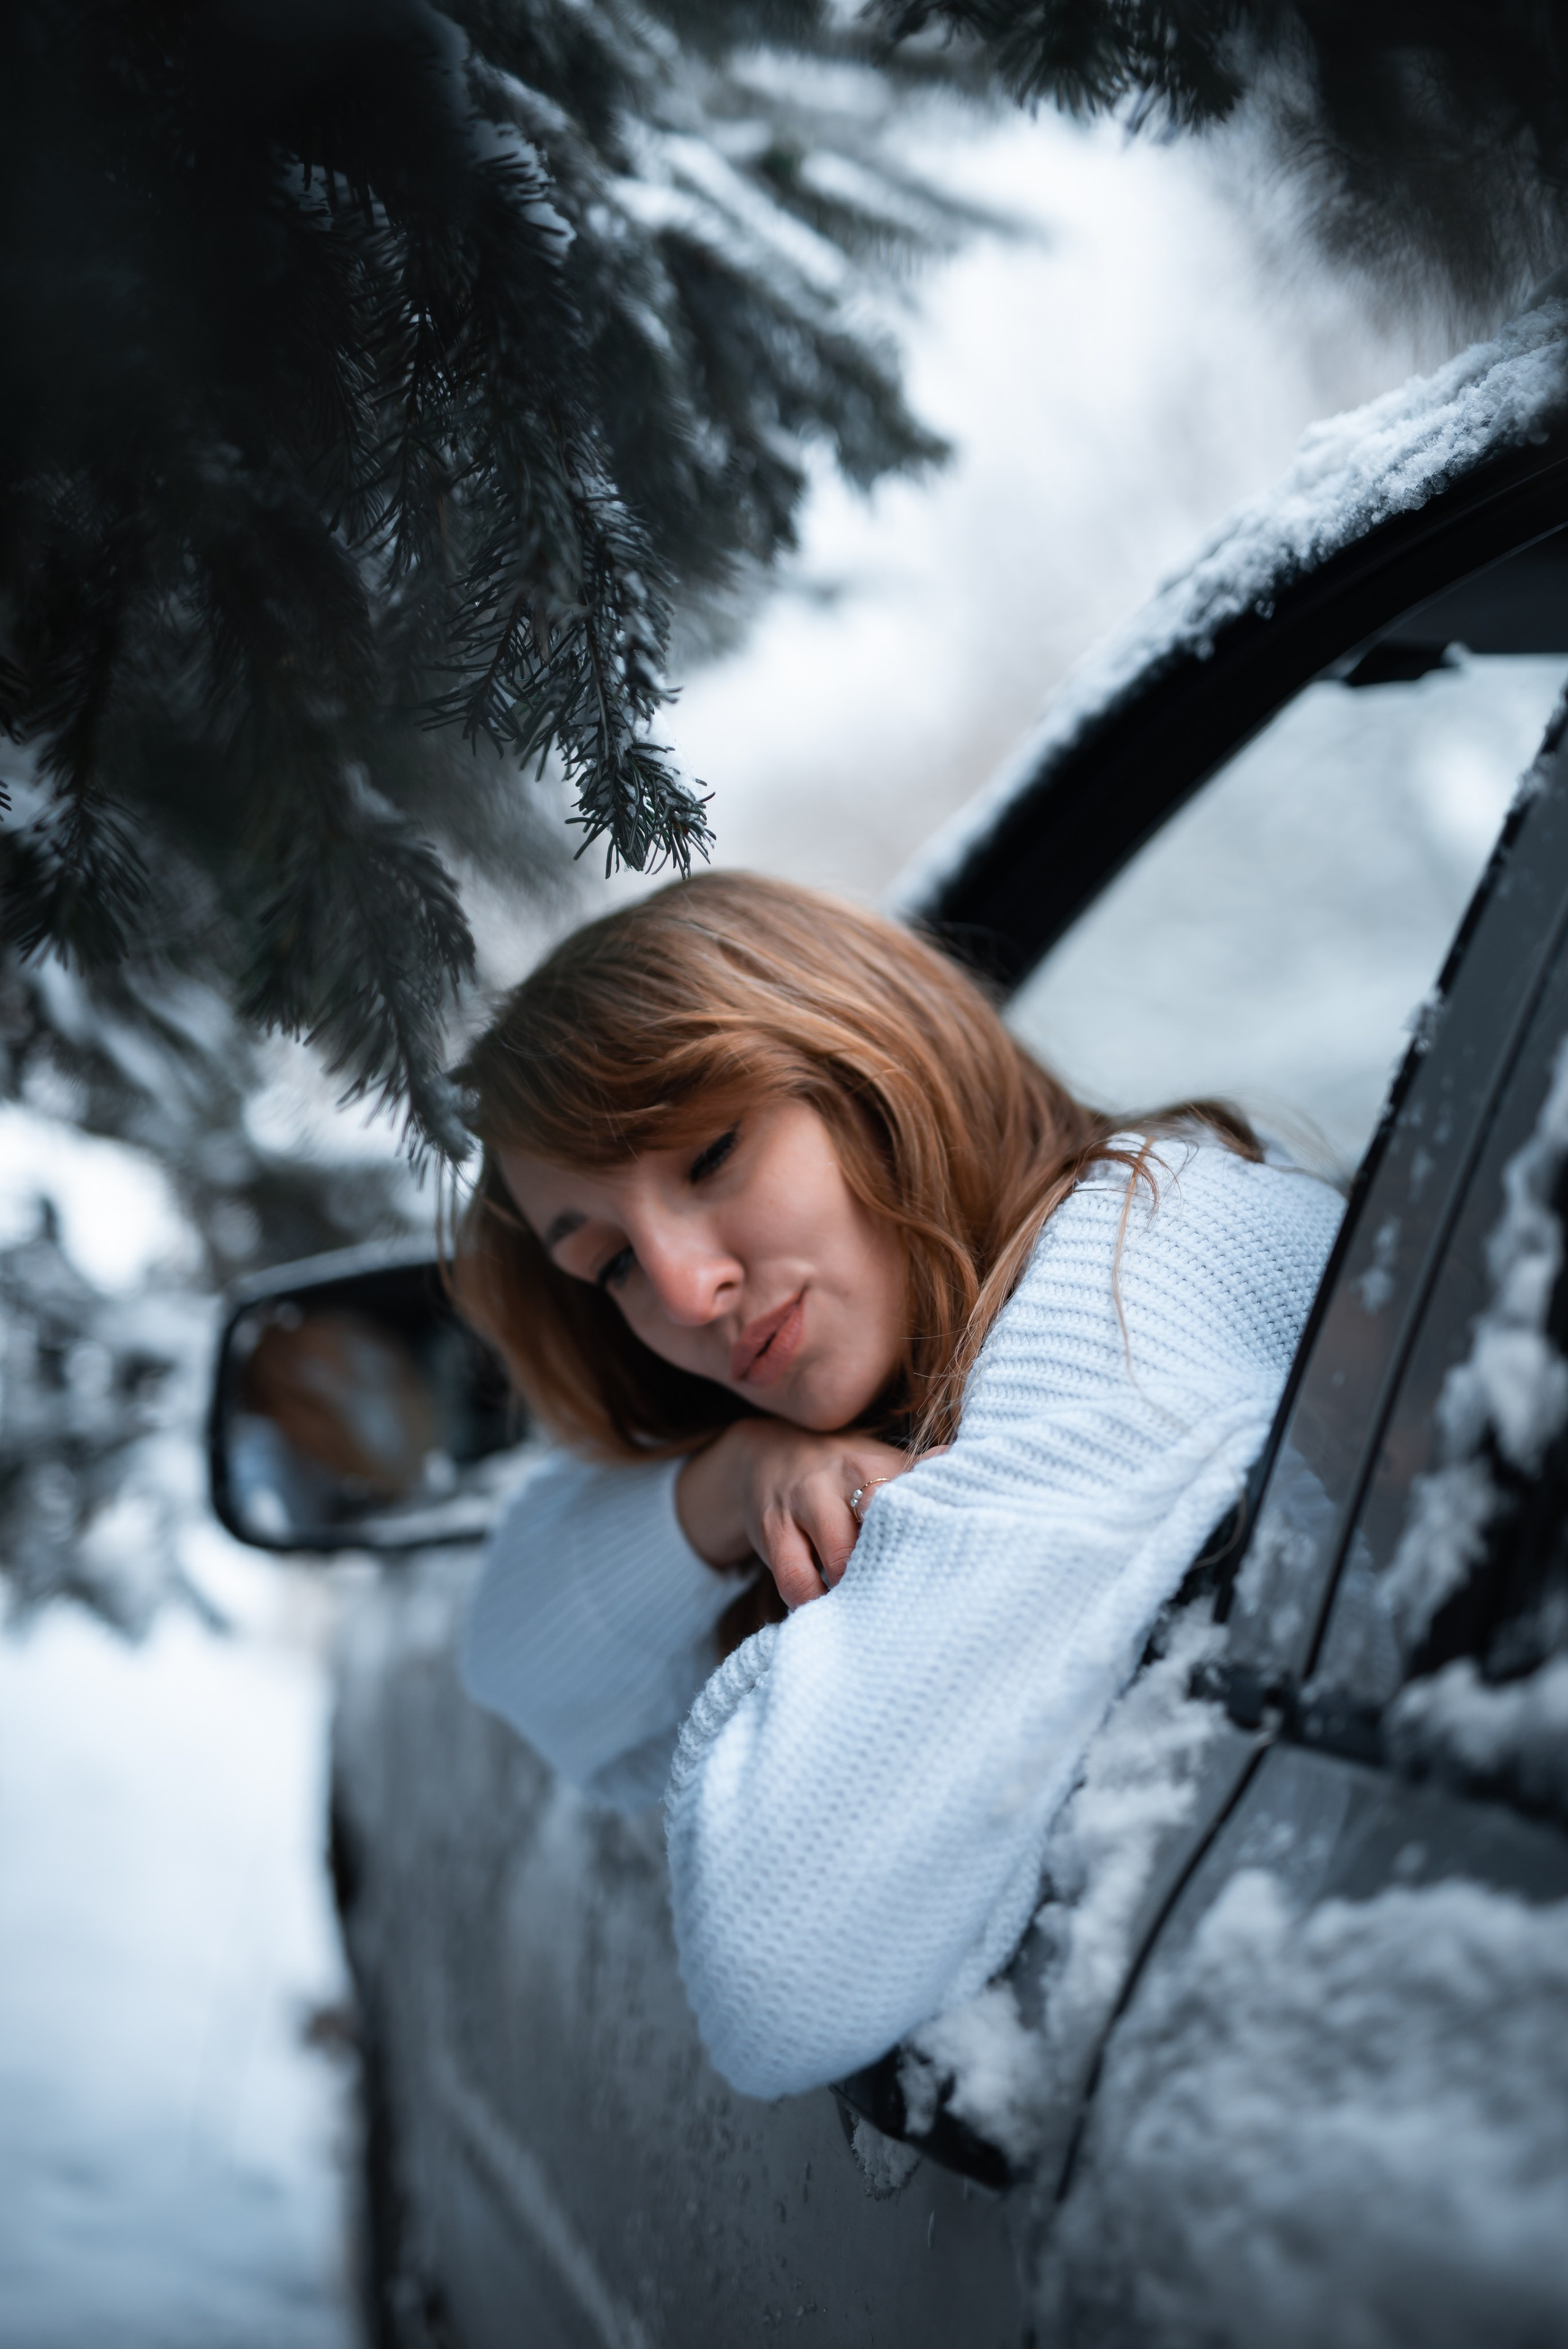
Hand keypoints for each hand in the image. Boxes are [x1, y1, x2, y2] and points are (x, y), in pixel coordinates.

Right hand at [677, 1420, 914, 1610]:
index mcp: (878, 1465)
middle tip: (907, 1607)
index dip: (925, 1545)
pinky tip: (827, 1610)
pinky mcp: (773, 1530)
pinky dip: (814, 1603)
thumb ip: (924, 1480)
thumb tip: (979, 1486)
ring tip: (867, 1614)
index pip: (911, 1505)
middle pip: (879, 1538)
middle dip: (892, 1578)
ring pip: (838, 1562)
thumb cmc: (844, 1472)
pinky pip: (795, 1579)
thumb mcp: (882, 1464)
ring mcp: (805, 1501)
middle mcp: (843, 1477)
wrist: (770, 1451)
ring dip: (855, 1596)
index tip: (937, 1577)